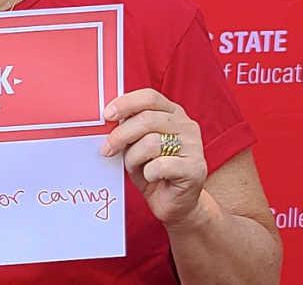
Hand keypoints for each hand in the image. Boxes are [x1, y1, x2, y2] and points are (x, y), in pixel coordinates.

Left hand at [100, 89, 208, 227]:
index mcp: (173, 114)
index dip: (126, 103)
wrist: (177, 205)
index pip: (150, 97)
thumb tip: (108, 119)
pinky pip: (160, 165)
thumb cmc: (155, 173)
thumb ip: (130, 130)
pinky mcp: (195, 168)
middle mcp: (187, 126)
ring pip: (151, 142)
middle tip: (107, 149)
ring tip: (134, 167)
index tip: (107, 115)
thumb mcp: (138, 146)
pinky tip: (152, 177)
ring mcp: (194, 146)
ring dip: (133, 158)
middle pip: (147, 119)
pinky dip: (148, 173)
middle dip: (121, 135)